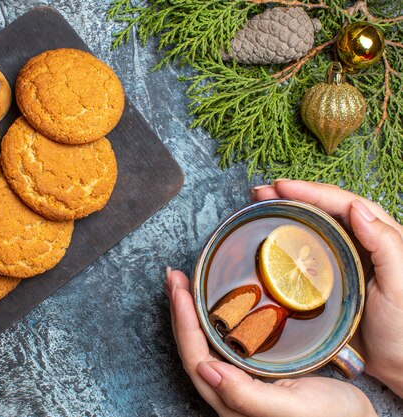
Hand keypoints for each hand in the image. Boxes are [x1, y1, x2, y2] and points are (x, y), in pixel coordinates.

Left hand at [165, 268, 375, 416]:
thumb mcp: (293, 408)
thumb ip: (247, 397)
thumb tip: (206, 371)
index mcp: (231, 403)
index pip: (196, 357)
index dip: (184, 323)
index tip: (179, 292)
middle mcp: (228, 392)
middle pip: (192, 347)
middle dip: (179, 310)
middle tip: (174, 278)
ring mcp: (237, 379)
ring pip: (202, 343)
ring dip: (189, 312)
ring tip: (181, 283)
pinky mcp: (250, 369)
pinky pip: (219, 341)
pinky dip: (208, 318)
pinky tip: (206, 304)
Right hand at [252, 179, 402, 396]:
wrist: (399, 367)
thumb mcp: (401, 286)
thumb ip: (386, 246)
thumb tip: (357, 209)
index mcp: (380, 237)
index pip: (342, 203)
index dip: (310, 191)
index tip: (280, 187)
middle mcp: (360, 243)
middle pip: (323, 208)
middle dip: (291, 195)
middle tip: (260, 192)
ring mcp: (342, 260)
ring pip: (312, 226)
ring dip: (286, 213)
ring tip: (259, 206)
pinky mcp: (328, 280)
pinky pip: (305, 253)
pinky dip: (286, 241)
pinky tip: (269, 240)